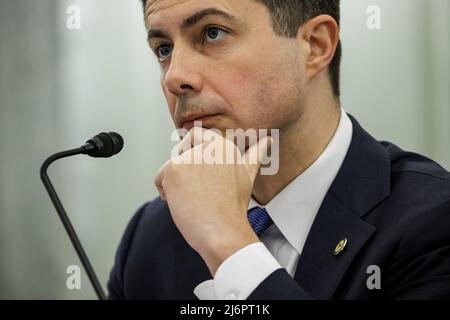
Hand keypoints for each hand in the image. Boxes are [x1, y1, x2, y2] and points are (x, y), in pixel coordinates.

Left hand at [154, 127, 271, 275]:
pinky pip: (160, 178)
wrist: (223, 231)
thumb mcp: (248, 174)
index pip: (195, 134)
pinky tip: (183, 203)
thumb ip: (256, 153)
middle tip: (199, 190)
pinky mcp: (174, 169)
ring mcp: (189, 156)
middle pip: (180, 151)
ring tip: (195, 199)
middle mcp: (207, 146)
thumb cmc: (234, 206)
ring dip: (176, 184)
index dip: (190, 150)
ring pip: (169, 166)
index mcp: (224, 144)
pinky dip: (165, 192)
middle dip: (184, 170)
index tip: (197, 171)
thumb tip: (268, 139)